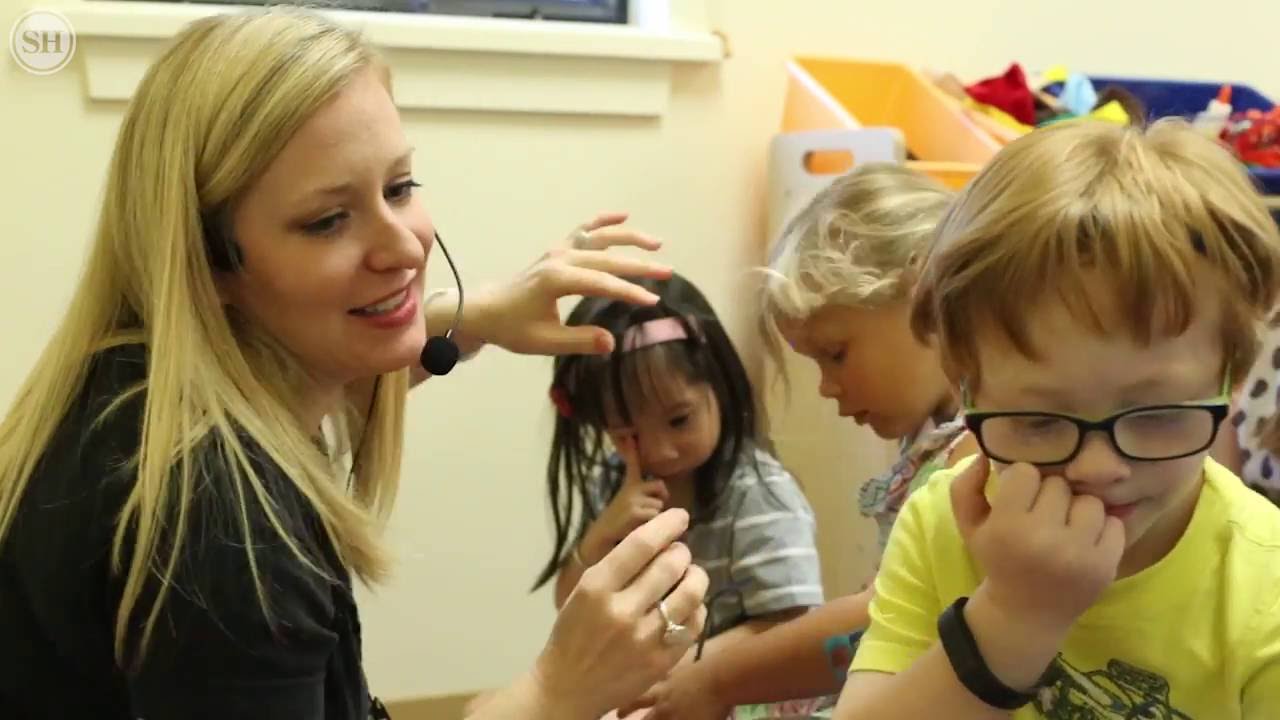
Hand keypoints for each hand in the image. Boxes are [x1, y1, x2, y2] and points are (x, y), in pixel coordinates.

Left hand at [465, 212, 669, 355]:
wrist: (486, 310)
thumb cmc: (514, 328)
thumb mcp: (545, 342)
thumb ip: (579, 341)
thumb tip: (612, 341)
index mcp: (556, 280)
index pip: (602, 284)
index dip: (629, 292)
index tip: (653, 301)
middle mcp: (559, 259)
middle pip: (607, 259)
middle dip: (639, 266)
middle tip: (667, 273)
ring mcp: (558, 251)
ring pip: (599, 238)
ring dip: (629, 238)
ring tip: (657, 243)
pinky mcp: (557, 251)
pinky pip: (583, 230)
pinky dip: (602, 221)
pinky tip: (623, 215)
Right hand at [533, 509, 710, 719]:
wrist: (566, 688)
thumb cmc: (574, 632)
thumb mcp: (583, 592)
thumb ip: (617, 567)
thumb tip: (660, 540)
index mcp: (596, 588)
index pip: (640, 545)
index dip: (666, 525)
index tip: (680, 516)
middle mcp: (621, 611)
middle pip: (670, 565)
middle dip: (681, 552)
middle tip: (679, 553)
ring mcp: (644, 638)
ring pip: (690, 593)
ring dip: (695, 576)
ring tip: (690, 574)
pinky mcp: (661, 661)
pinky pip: (695, 624)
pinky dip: (697, 608)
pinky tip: (688, 606)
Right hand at [581, 435, 669, 563]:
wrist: (600, 542)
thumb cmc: (619, 527)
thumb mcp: (631, 509)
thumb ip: (647, 501)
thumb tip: (670, 506)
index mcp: (629, 486)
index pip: (633, 464)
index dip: (632, 449)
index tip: (630, 435)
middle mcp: (630, 489)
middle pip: (660, 487)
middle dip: (661, 499)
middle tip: (649, 513)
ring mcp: (632, 499)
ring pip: (659, 506)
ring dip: (655, 518)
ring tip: (639, 526)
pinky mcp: (634, 511)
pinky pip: (655, 517)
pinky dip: (652, 526)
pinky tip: (636, 530)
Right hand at [952, 453, 1125, 636]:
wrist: (1026, 614)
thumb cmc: (998, 562)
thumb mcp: (970, 527)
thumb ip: (964, 488)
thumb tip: (984, 457)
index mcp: (1007, 528)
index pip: (1025, 472)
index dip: (1021, 484)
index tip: (1018, 502)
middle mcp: (1044, 539)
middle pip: (1058, 485)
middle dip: (1049, 497)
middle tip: (1041, 518)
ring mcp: (1079, 554)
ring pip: (1089, 501)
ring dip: (1077, 511)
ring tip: (1065, 529)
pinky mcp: (1106, 566)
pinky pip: (1114, 523)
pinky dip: (1101, 530)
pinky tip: (1083, 543)